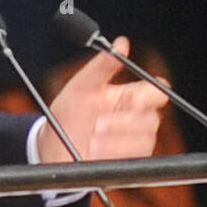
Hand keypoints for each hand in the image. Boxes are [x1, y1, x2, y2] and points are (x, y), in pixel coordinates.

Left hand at [37, 36, 166, 163]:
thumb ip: (102, 65)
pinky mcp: (126, 163)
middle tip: (98, 123)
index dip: (152, 94)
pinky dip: (115, 154)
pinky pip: (136, 160)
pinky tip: (95, 151)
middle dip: (125, 121)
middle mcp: (133, 119)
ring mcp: (131, 142)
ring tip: (92, 139)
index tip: (134, 98)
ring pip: (145, 140)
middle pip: (152, 118)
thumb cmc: (67, 115)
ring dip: (118, 140)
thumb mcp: (80, 86)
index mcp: (127, 98)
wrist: (50, 148)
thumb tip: (122, 43)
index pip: (156, 92)